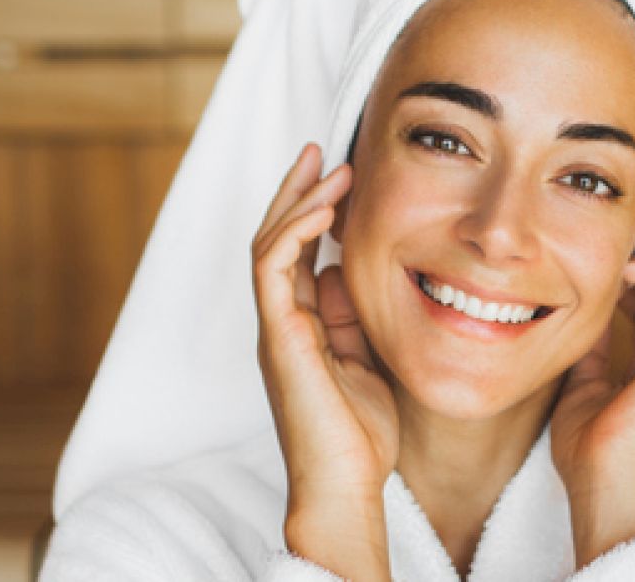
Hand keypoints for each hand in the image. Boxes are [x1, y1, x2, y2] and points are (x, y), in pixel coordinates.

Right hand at [252, 142, 395, 579]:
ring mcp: (276, 326)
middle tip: (320, 151)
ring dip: (298, 201)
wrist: (347, 484)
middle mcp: (281, 319)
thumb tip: (344, 270)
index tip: (338, 173)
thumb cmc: (359, 431)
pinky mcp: (279, 336)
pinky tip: (322, 210)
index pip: (297, 251)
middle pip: (276, 237)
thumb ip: (350, 314)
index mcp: (300, 323)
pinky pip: (274, 270)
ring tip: (329, 168)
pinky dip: (294, 233)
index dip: (312, 210)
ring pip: (270, 244)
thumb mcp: (365, 356)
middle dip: (296, 190)